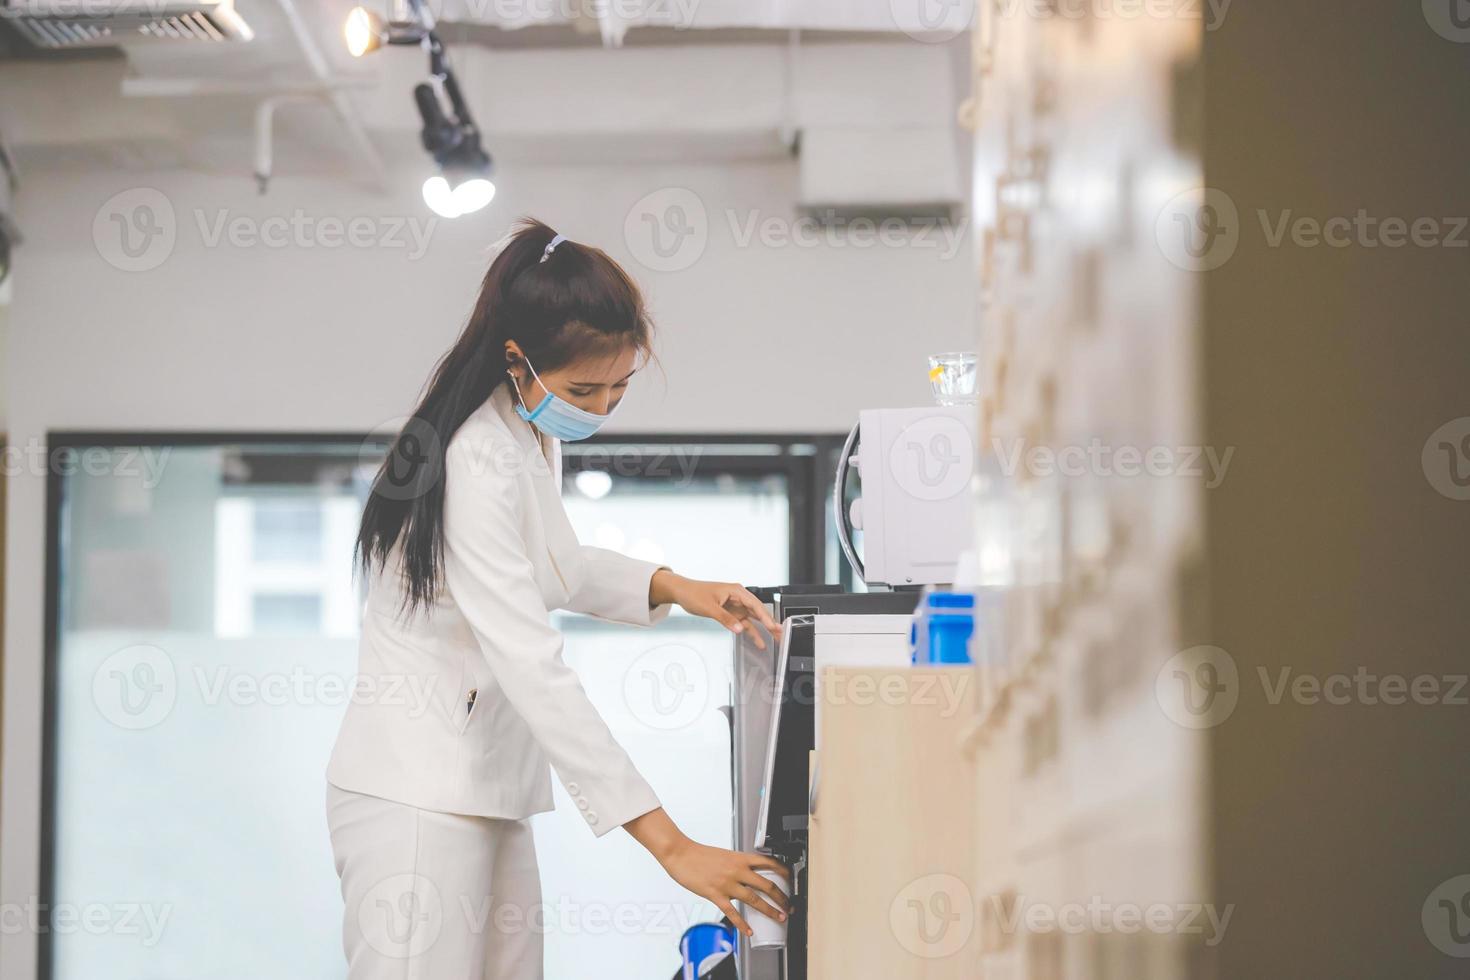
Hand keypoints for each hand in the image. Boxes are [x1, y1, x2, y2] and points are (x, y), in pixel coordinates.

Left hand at [650, 570, 782, 649]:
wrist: (682, 593)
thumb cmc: (694, 593)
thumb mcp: (709, 607)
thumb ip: (725, 619)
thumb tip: (739, 629)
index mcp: (736, 591)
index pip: (755, 604)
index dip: (765, 616)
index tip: (773, 626)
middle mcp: (738, 598)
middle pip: (758, 611)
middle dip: (769, 623)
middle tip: (781, 633)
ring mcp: (736, 606)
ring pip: (753, 619)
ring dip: (763, 629)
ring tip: (774, 639)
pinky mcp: (731, 613)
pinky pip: (744, 623)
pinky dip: (750, 632)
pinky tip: (758, 641)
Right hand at [660, 839, 791, 938]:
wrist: (681, 854)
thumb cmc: (700, 855)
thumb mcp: (725, 855)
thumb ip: (738, 865)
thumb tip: (748, 875)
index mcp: (740, 858)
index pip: (769, 862)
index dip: (783, 871)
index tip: (790, 879)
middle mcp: (737, 870)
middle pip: (767, 884)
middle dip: (781, 897)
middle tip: (789, 905)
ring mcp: (727, 883)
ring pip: (754, 899)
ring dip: (770, 910)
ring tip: (779, 917)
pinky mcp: (715, 895)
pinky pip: (732, 912)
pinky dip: (742, 924)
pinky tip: (749, 931)